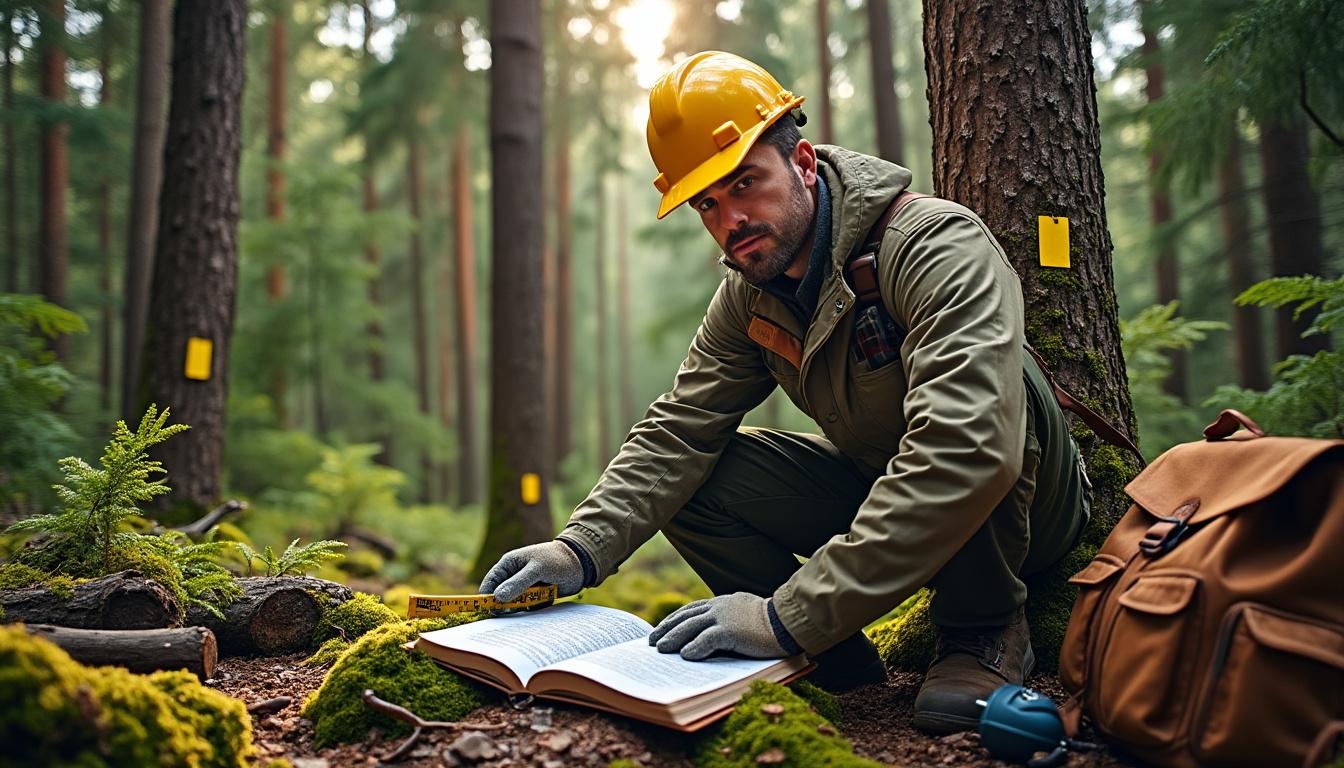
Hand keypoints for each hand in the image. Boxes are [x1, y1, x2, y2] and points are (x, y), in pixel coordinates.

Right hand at [478, 541, 584, 602]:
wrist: (580, 564)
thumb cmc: (556, 560)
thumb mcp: (536, 569)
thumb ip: (518, 583)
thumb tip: (497, 598)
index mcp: (509, 564)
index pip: (491, 582)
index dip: (487, 596)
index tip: (488, 611)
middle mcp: (514, 576)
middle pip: (501, 596)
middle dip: (505, 605)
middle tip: (513, 610)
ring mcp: (525, 586)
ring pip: (514, 603)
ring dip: (521, 607)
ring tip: (534, 602)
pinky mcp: (535, 595)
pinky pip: (528, 607)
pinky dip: (532, 608)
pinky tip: (543, 602)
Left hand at [647, 592, 786, 660]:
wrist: (788, 622)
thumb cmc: (771, 624)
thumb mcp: (745, 616)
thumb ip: (728, 621)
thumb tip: (710, 637)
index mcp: (723, 603)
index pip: (692, 609)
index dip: (674, 619)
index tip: (661, 627)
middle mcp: (720, 606)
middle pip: (685, 617)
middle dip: (666, 629)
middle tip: (652, 641)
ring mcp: (724, 617)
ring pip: (689, 627)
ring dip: (673, 639)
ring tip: (660, 649)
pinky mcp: (730, 630)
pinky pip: (705, 640)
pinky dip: (693, 648)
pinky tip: (684, 656)